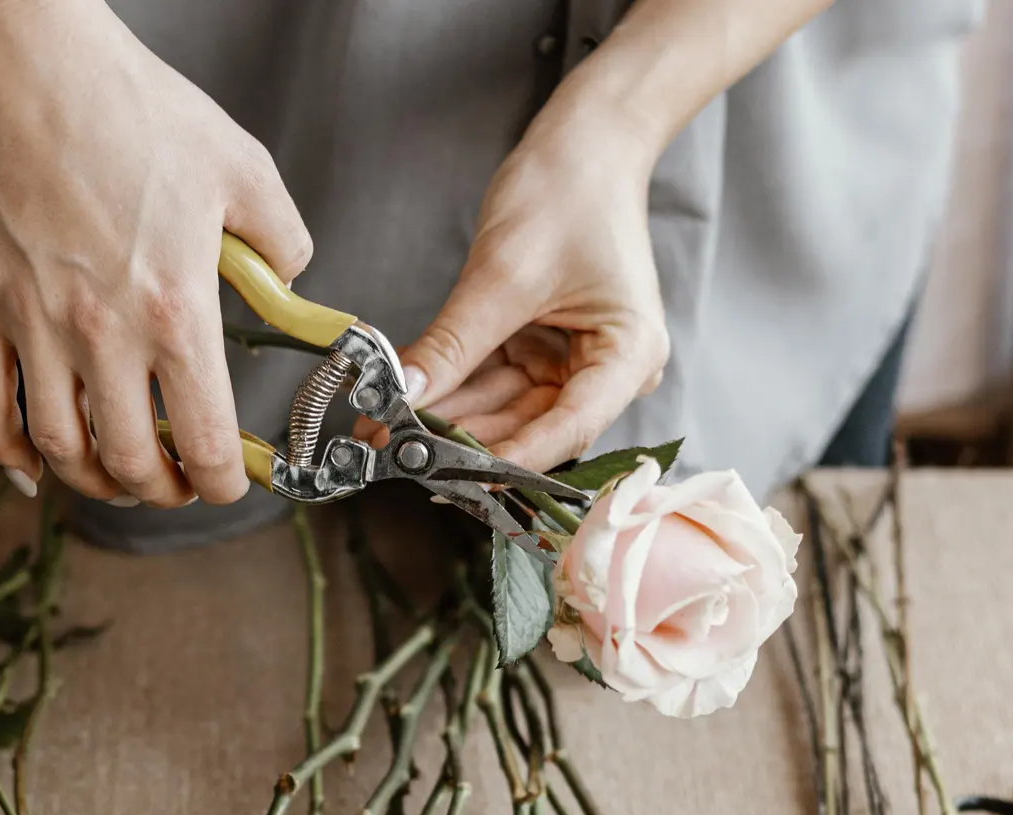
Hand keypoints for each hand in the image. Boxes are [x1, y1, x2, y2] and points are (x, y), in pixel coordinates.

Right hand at [0, 0, 310, 504]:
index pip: (203, 440)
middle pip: (129, 461)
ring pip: (60, 448)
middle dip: (161, 492)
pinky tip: (33, 469)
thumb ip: (282, 242)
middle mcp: (101, 333)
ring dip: (94, 483)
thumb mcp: (242, 170)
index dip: (222, 483)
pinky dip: (9, 454)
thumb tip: (289, 284)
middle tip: (174, 484)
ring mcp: (32, 325)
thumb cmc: (133, 109)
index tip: (228, 483)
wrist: (29, 68)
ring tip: (117, 479)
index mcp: (174, 311)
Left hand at [395, 107, 667, 473]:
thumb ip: (455, 343)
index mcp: (629, 356)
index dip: (509, 456)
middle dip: (461, 439)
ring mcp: (571, 361)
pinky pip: (489, 380)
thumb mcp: (504, 274)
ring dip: (445, 419)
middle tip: (395, 450)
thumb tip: (405, 394)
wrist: (585, 143)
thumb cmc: (570, 192)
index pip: (569, 426)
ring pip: (502, 409)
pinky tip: (400, 398)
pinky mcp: (538, 348)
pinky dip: (447, 387)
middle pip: (531, 425)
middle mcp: (607, 370)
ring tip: (384, 427)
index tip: (451, 474)